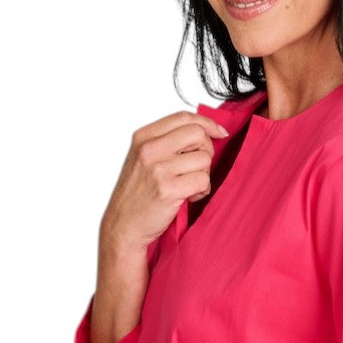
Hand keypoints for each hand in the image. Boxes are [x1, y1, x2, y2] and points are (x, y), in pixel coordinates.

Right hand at [100, 111, 229, 253]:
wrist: (123, 225)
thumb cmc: (136, 194)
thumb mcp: (143, 158)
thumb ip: (167, 142)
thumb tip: (203, 131)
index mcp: (143, 137)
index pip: (183, 117)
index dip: (207, 123)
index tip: (219, 132)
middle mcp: (149, 150)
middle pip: (197, 134)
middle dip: (207, 150)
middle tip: (198, 167)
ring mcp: (159, 169)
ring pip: (204, 158)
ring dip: (204, 174)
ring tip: (189, 186)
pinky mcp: (168, 190)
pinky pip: (203, 180)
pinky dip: (202, 190)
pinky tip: (189, 196)